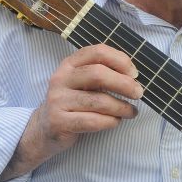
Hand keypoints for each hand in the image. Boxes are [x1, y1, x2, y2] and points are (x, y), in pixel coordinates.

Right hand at [0, 45, 143, 181]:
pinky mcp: (59, 122)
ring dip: (122, 107)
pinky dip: (111, 122)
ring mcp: (58, 100)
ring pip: (99, 101)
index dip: (120, 60)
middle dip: (124, 84)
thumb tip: (134, 75)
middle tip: (138, 93)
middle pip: (98, 74)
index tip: (134, 73)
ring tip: (131, 112)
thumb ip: (102, 73)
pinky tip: (116, 121)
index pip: (97, 52)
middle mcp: (61, 78)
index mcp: (69, 64)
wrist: (43, 129)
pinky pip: (93, 121)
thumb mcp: (82, 82)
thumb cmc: (72, 102)